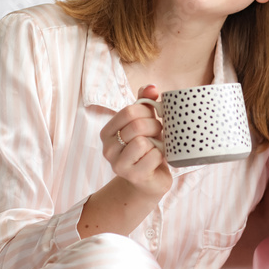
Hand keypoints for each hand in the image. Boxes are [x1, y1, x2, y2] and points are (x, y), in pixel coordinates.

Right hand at [99, 85, 171, 200]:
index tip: (153, 119)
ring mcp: (118, 164)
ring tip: (156, 146)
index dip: (148, 112)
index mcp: (107, 132)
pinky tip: (156, 160)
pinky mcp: (133, 175)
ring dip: (157, 142)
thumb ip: (145, 103)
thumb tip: (151, 87)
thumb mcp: (144, 123)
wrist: (149, 181)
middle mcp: (108, 148)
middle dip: (155, 127)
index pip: (130, 110)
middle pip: (137, 125)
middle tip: (158, 134)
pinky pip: (153, 155)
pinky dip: (160, 155)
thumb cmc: (146, 149)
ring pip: (143, 141)